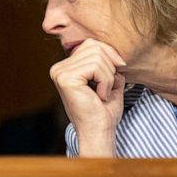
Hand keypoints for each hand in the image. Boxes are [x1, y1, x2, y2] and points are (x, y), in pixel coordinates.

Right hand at [49, 39, 126, 156]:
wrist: (99, 132)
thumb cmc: (104, 111)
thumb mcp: (108, 79)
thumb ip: (108, 62)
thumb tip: (115, 51)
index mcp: (65, 67)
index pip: (91, 44)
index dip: (109, 55)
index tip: (118, 71)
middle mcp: (58, 68)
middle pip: (94, 47)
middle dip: (110, 66)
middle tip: (107, 88)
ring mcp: (60, 73)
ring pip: (97, 56)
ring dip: (108, 77)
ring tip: (103, 94)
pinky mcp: (66, 79)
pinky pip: (95, 66)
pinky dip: (105, 81)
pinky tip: (100, 96)